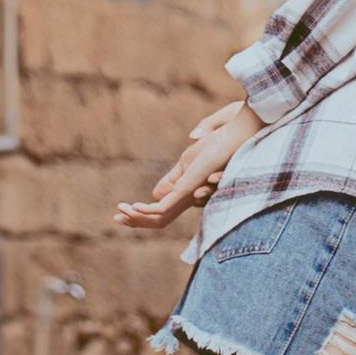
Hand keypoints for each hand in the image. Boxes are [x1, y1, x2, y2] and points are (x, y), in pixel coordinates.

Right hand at [114, 98, 260, 229]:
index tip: (124, 210)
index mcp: (190, 190)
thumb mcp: (191, 160)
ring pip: (161, 217)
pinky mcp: (189, 187)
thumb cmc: (221, 142)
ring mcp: (189, 193)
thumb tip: (158, 191)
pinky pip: (165, 206)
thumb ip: (176, 176)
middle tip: (116, 218)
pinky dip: (148, 211)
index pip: (163, 210)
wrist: (239, 133)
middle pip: (160, 218)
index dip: (142, 214)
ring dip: (138, 217)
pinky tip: (135, 208)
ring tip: (121, 213)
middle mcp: (190, 196)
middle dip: (136, 221)